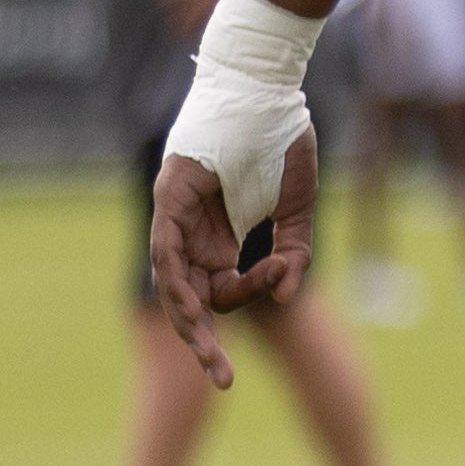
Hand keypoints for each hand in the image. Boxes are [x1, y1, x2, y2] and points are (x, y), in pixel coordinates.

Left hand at [146, 126, 314, 388]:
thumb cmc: (283, 137)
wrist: (269, 85)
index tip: (281, 277)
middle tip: (225, 380)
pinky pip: (167, 250)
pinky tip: (192, 308)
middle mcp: (192, 230)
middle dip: (205, 342)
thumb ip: (294, 251)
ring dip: (189, 322)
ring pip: (172, 282)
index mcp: (219, 234)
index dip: (250, 295)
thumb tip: (281, 296)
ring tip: (210, 354)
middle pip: (190, 298)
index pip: (221, 288)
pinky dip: (177, 280)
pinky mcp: (169, 197)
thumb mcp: (298, 206)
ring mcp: (176, 214)